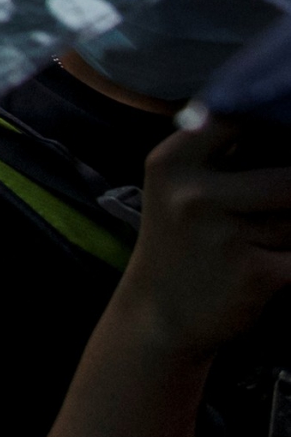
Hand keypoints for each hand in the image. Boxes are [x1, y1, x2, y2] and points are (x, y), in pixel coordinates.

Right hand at [106, 113, 290, 359]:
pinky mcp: (257, 275)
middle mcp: (193, 195)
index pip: (241, 120)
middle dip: (290, 196)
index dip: (274, 130)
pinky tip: (274, 262)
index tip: (278, 146)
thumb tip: (285, 128)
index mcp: (171, 161)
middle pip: (289, 177)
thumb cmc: (180, 242)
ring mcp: (224, 236)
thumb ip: (225, 155)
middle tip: (272, 210)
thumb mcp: (180, 186)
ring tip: (261, 240)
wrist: (159, 316)